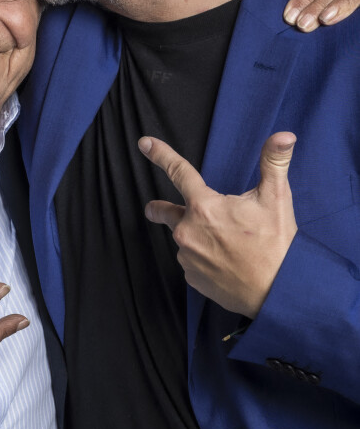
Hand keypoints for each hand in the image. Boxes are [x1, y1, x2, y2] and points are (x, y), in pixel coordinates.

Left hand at [141, 132, 297, 318]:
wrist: (278, 294)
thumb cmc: (276, 244)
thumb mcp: (276, 198)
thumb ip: (274, 162)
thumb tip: (284, 135)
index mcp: (205, 207)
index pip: (178, 172)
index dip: (160, 154)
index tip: (144, 143)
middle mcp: (189, 231)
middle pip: (166, 212)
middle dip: (159, 209)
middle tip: (152, 209)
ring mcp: (188, 257)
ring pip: (184, 239)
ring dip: (195, 236)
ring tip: (223, 243)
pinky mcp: (193, 278)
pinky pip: (191, 262)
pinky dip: (202, 257)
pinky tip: (222, 261)